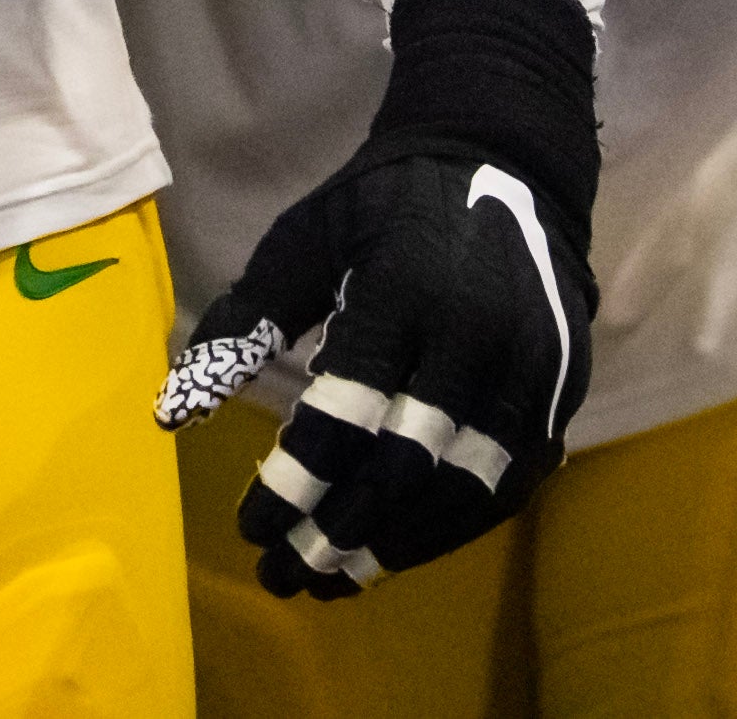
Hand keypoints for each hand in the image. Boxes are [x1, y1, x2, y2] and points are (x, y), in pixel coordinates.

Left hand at [155, 0, 598, 597]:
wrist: (504, 159)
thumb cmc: (383, 203)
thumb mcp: (304, 236)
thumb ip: (247, 318)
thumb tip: (173, 411)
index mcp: (402, 287)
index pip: (345, 411)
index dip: (295, 481)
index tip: (250, 529)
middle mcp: (475, 332)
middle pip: (405, 462)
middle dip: (339, 528)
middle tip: (286, 572)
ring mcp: (530, 366)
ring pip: (466, 487)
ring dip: (397, 545)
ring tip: (336, 578)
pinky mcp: (563, 389)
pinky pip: (512, 483)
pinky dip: (454, 528)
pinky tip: (400, 550)